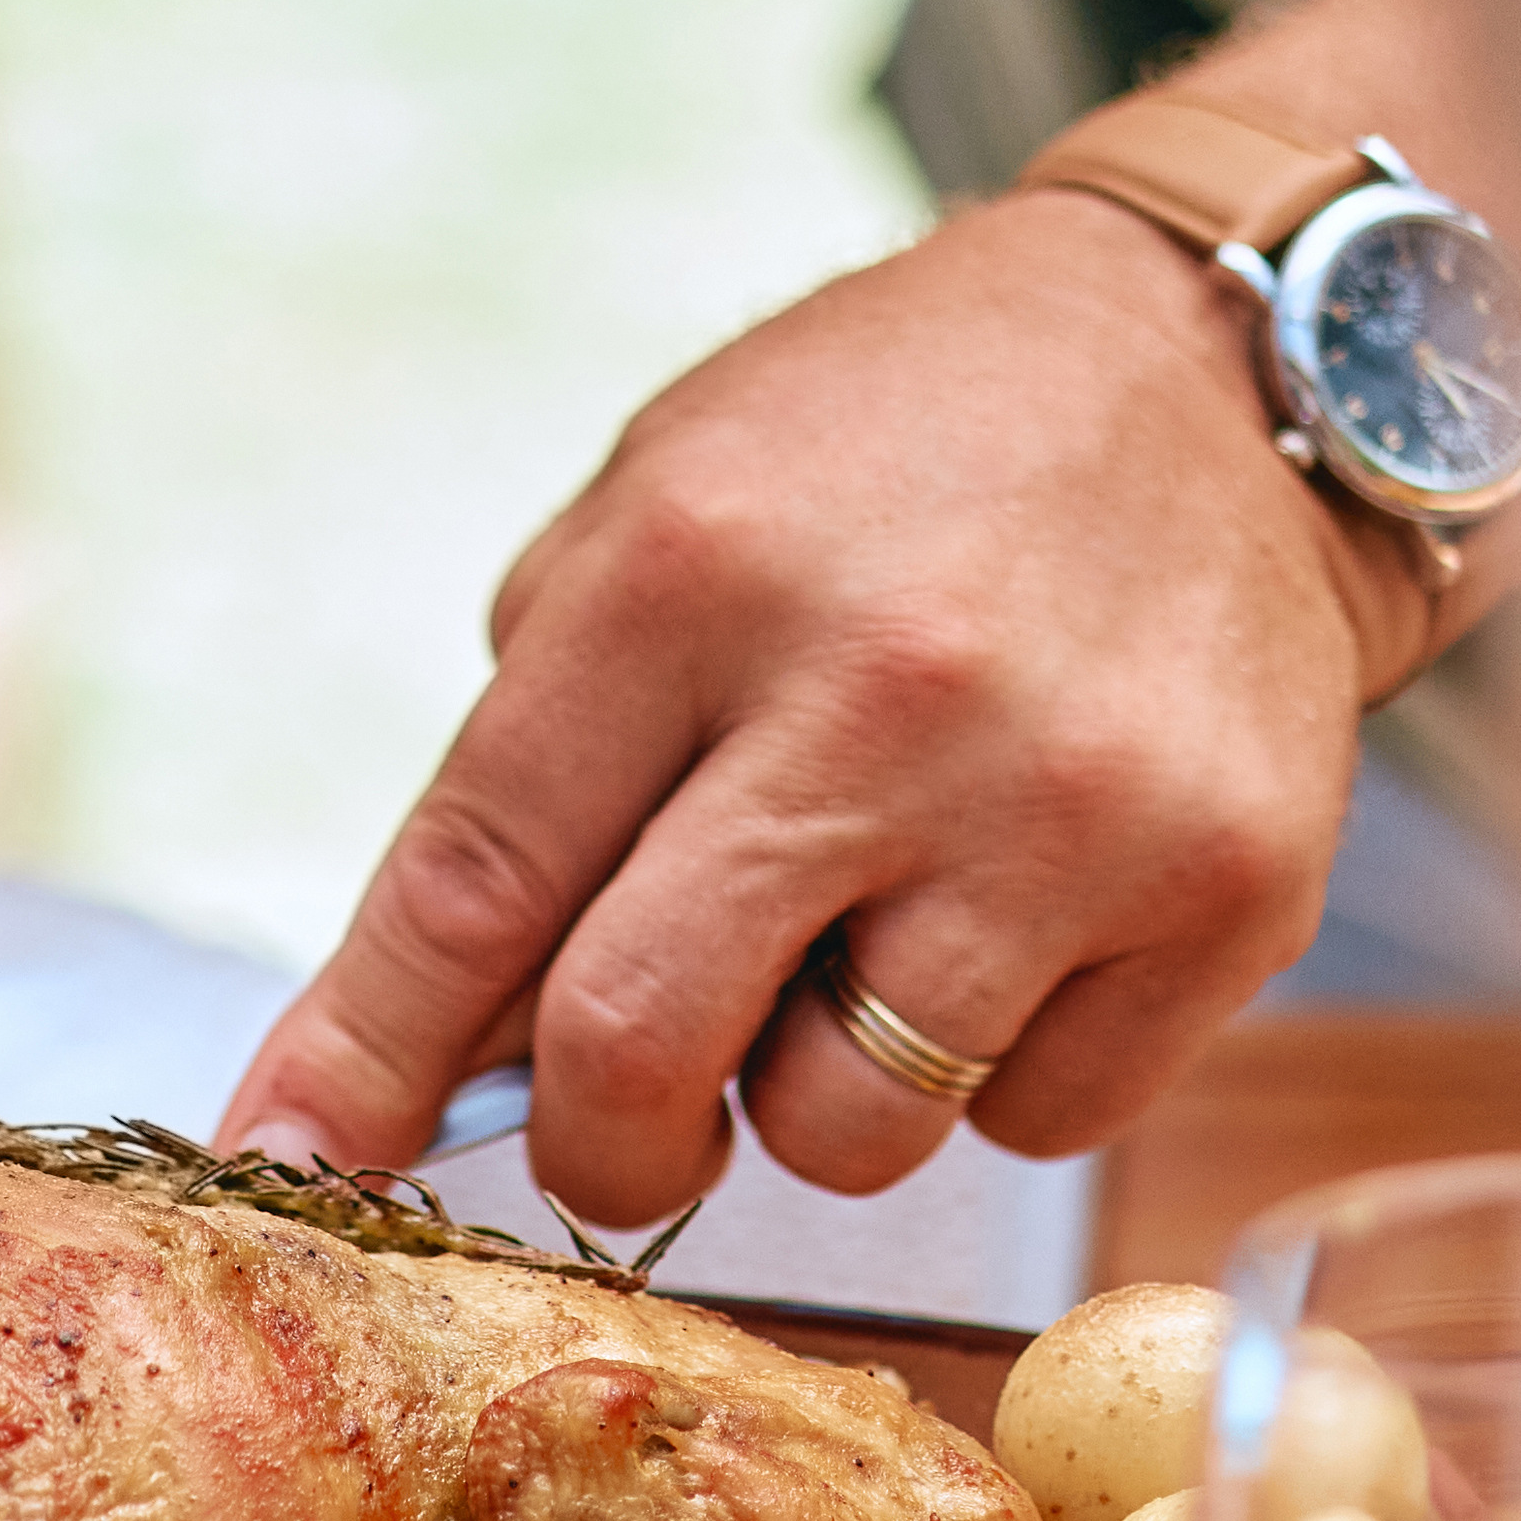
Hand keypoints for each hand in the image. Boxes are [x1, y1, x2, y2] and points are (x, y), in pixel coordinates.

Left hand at [218, 195, 1399, 1225]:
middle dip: (594, 1143)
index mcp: (692, 571)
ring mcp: (1071, 803)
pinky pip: (1042, 1122)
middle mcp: (881, 691)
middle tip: (622, 1127)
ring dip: (813, 1099)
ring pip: (847, 1133)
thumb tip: (422, 1054)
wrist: (1210, 366)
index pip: (475, 877)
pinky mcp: (1233, 886)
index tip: (287, 1153)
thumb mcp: (659, 518)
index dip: (361, 1050)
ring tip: (863, 950)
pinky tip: (1022, 921)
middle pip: (637, 1049)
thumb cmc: (881, 461)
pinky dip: (999, 1071)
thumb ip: (537, 769)